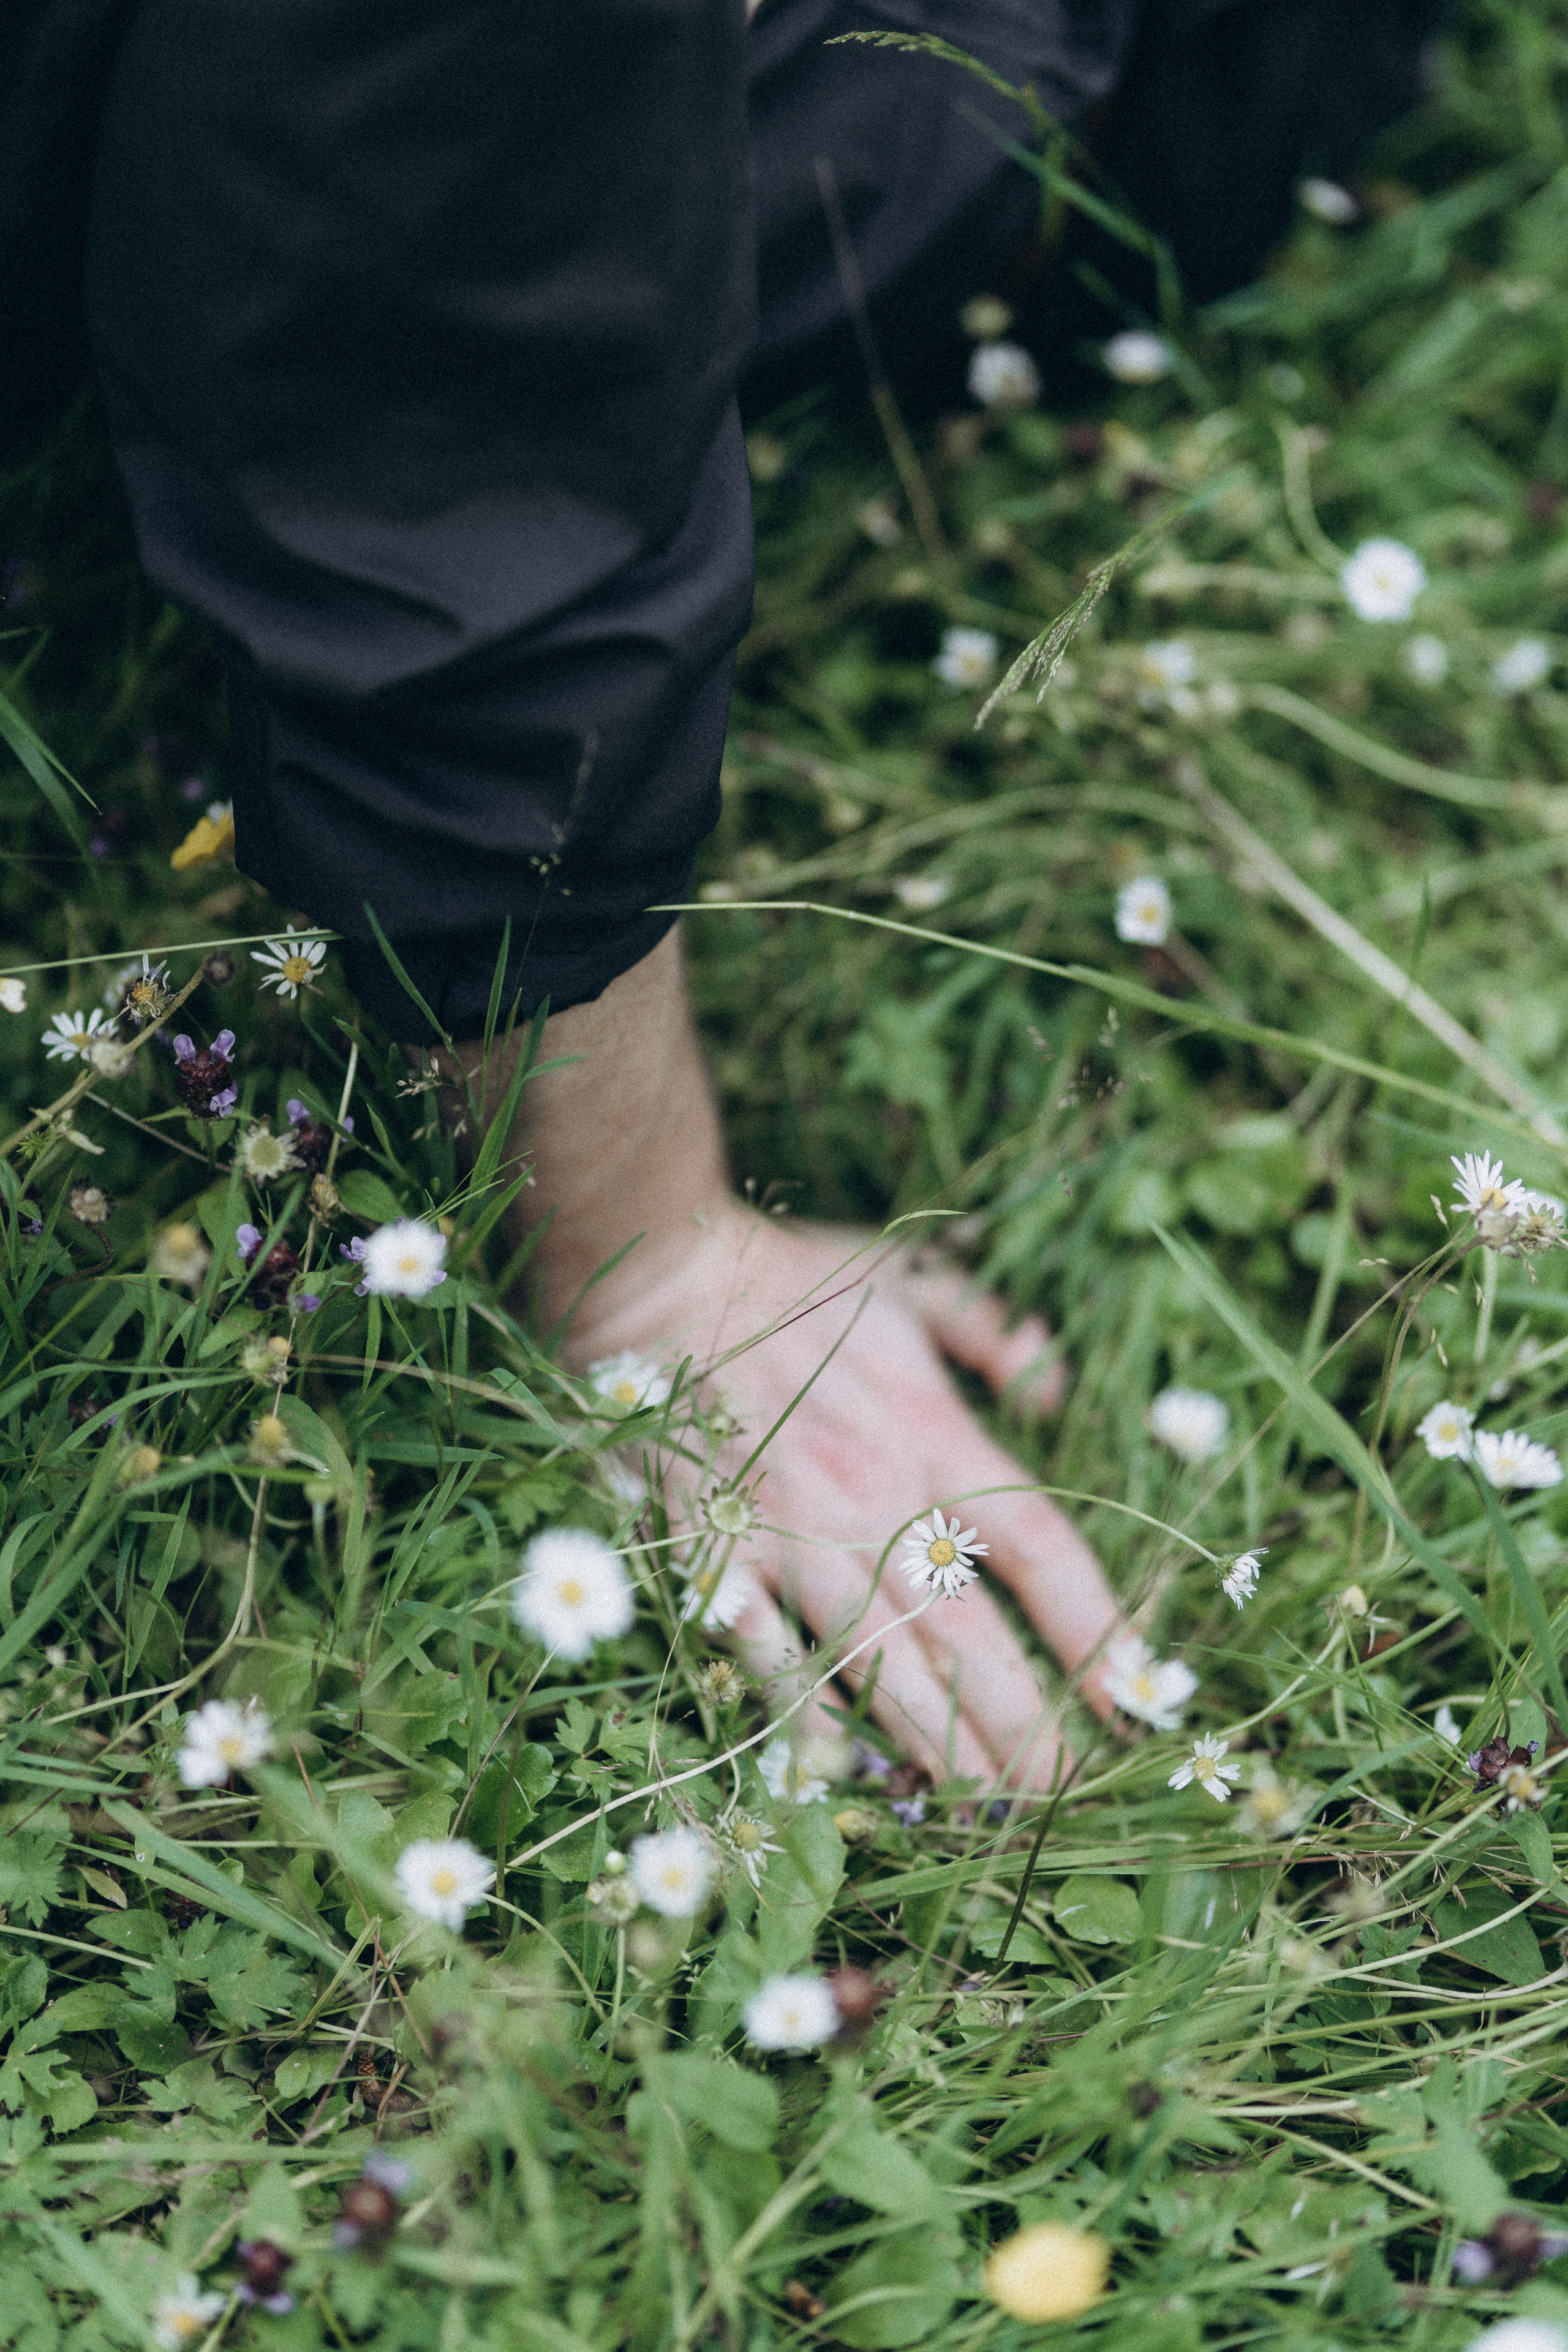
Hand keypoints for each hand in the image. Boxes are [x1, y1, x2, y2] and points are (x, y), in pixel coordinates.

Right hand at [566, 1204, 1123, 1788]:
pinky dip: (808, 1725)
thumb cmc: (787, 1277)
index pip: (1040, 1547)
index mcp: (934, 1431)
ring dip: (938, 1748)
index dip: (1097, 1628)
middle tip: (1069, 1799)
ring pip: (882, 1666)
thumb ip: (993, 1331)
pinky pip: (770, 1662)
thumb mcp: (912, 1275)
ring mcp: (794, 1535)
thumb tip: (1057, 1383)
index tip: (1140, 1697)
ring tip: (986, 1817)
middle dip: (1026, 1727)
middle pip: (973, 1634)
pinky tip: (845, 1783)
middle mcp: (877, 1497)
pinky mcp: (717, 1558)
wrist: (660, 1271)